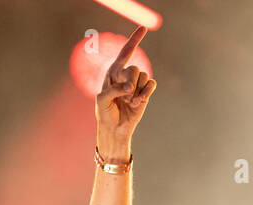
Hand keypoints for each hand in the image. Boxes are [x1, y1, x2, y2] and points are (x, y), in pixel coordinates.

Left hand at [95, 25, 156, 149]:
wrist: (115, 129)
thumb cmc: (105, 114)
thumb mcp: (102, 101)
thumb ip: (114, 90)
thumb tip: (130, 87)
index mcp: (112, 73)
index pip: (125, 53)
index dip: (134, 40)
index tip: (144, 28)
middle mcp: (125, 75)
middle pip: (134, 69)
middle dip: (130, 82)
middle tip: (126, 95)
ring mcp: (136, 83)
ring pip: (143, 77)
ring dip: (136, 92)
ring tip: (129, 103)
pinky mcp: (145, 91)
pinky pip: (151, 84)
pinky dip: (145, 93)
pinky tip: (138, 103)